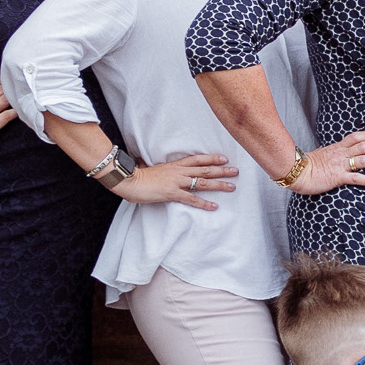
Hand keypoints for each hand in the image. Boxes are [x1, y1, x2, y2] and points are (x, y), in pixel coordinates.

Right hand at [119, 152, 236, 210]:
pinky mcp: (172, 193)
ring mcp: (176, 182)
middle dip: (222, 170)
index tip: (224, 158)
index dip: (212, 158)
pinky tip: (214, 206)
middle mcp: (178, 172)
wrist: (128, 180)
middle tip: (236, 171)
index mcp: (174, 165)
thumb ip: (155, 167)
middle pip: (205, 170)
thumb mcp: (150, 168)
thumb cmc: (136, 175)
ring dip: (219, 185)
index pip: (197, 159)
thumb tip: (145, 162)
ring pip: (203, 182)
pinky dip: (204, 203)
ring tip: (232, 187)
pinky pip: (191, 199)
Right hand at [289, 129, 364, 194]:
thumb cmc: (305, 166)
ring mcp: (339, 165)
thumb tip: (334, 152)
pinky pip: (356, 178)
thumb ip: (331, 153)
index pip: (357, 137)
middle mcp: (340, 154)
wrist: (294, 172)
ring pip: (364, 160)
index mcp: (337, 148)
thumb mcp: (321, 155)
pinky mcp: (336, 178)